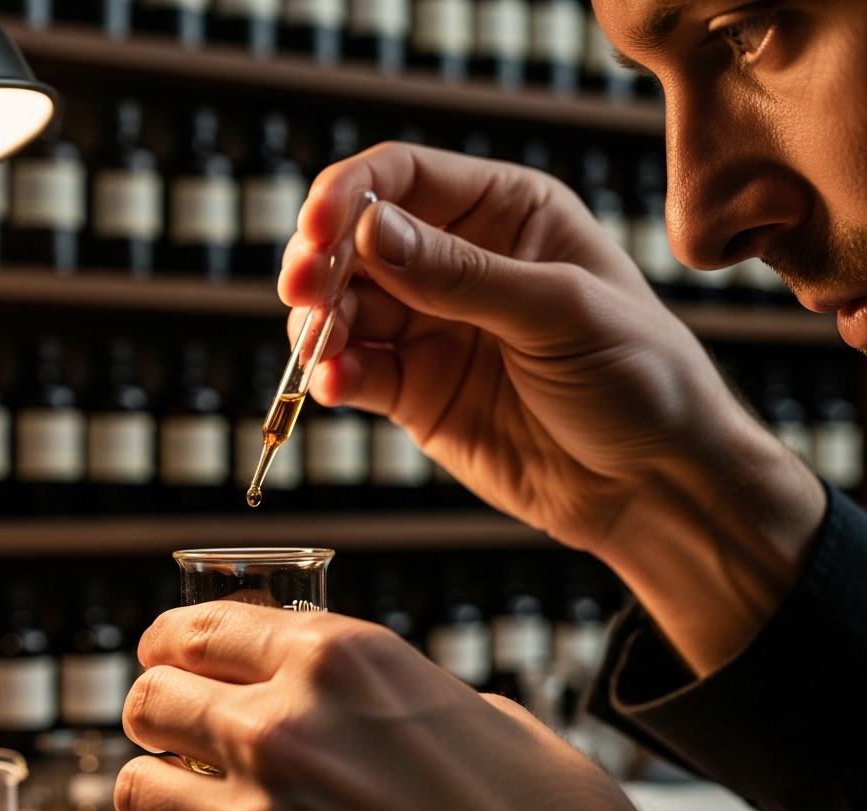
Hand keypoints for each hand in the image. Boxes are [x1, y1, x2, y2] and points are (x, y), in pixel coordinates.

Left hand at [116, 602, 692, 810]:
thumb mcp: (466, 709)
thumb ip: (376, 691)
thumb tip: (323, 692)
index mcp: (339, 661)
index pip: (197, 628)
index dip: (170, 640)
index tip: (166, 654)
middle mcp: (287, 732)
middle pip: (151, 701)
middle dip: (157, 713)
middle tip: (171, 729)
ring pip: (136, 792)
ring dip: (158, 796)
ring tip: (185, 806)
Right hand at [280, 143, 823, 673]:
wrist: (654, 485)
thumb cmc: (639, 378)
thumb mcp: (558, 311)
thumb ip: (459, 274)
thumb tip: (366, 231)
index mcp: (505, 213)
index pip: (403, 178)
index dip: (348, 195)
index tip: (317, 230)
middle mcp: (458, 263)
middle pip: (356, 242)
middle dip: (321, 262)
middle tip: (303, 291)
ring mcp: (432, 328)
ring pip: (343, 307)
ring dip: (319, 323)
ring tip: (320, 348)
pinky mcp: (415, 391)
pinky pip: (356, 371)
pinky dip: (334, 375)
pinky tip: (335, 385)